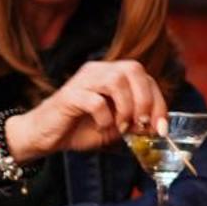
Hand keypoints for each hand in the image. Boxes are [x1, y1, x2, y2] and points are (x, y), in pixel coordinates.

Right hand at [6, 60, 168, 161]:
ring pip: (116, 80)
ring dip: (126, 107)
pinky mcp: (69, 95)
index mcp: (111, 74)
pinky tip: (101, 127)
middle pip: (133, 69)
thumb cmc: (79, 129)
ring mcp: (83, 80)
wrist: (45, 137)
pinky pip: (95, 100)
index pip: (144, 77)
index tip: (160, 128)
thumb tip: (157, 127)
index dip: (158, 102)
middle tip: (142, 124)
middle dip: (145, 99)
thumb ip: (134, 123)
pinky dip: (104, 117)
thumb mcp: (114, 127)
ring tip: (122, 127)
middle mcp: (98, 70)